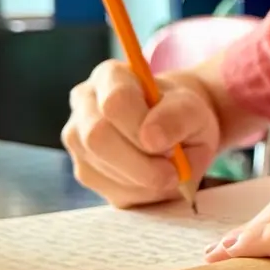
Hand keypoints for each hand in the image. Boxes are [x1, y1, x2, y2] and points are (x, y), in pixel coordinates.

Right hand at [63, 61, 220, 207]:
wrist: (174, 128)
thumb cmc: (180, 113)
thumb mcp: (193, 108)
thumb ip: (178, 116)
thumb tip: (151, 139)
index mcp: (110, 76)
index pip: (115, 101)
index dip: (142, 129)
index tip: (172, 147)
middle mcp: (84, 103)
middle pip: (97, 137)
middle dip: (140, 164)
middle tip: (173, 173)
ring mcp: (77, 138)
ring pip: (99, 169)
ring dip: (141, 181)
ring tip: (168, 172)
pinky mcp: (83, 170)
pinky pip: (107, 190)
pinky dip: (137, 193)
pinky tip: (153, 181)